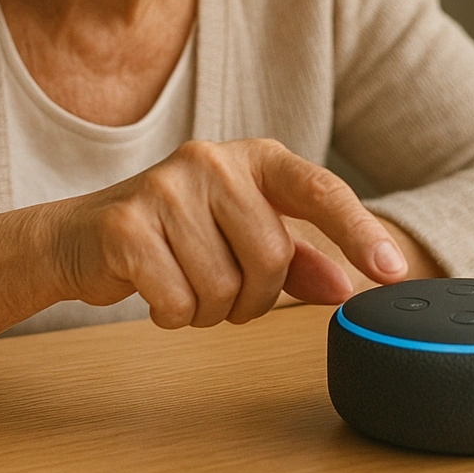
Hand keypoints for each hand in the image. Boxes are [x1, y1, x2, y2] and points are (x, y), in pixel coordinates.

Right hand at [52, 138, 409, 328]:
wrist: (81, 236)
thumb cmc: (175, 235)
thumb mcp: (242, 236)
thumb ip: (298, 261)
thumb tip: (347, 286)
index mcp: (253, 158)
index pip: (319, 190)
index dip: (359, 231)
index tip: (393, 271)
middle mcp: (212, 160)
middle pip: (272, 257)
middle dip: (252, 296)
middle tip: (222, 290)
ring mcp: (166, 187)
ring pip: (224, 287)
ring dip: (208, 309)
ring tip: (183, 284)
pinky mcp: (126, 224)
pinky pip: (177, 300)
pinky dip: (171, 314)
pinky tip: (154, 289)